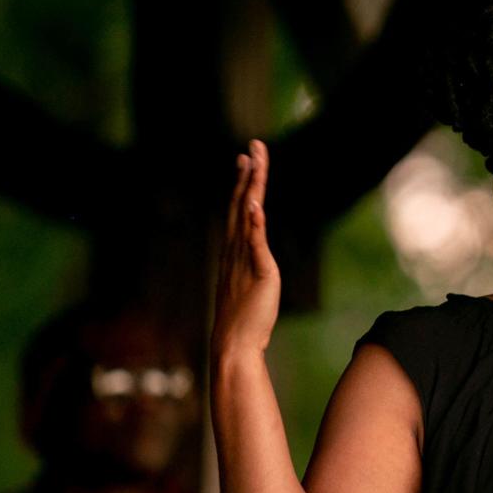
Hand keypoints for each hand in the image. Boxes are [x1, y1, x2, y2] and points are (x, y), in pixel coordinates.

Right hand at [212, 140, 279, 358]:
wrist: (235, 345)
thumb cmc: (244, 322)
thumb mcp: (248, 287)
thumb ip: (250, 269)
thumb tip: (254, 262)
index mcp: (234, 252)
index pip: (240, 210)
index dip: (243, 184)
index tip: (246, 160)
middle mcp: (235, 251)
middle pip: (242, 204)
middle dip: (248, 174)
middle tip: (253, 146)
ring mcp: (244, 259)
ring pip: (248, 215)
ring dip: (252, 187)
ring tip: (255, 161)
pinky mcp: (258, 272)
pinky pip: (256, 243)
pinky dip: (255, 223)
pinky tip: (256, 203)